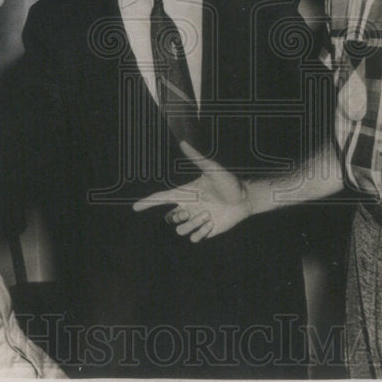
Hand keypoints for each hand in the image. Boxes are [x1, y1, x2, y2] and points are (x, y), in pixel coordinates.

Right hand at [132, 141, 249, 241]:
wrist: (245, 198)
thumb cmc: (229, 182)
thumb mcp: (212, 169)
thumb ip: (197, 158)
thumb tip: (183, 142)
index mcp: (186, 194)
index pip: (162, 198)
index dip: (148, 203)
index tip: (135, 207)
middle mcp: (189, 207)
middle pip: (170, 218)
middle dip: (180, 216)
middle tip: (195, 210)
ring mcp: (196, 220)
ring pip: (181, 230)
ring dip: (194, 224)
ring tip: (209, 215)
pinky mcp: (205, 231)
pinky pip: (194, 239)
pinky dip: (202, 233)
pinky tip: (213, 224)